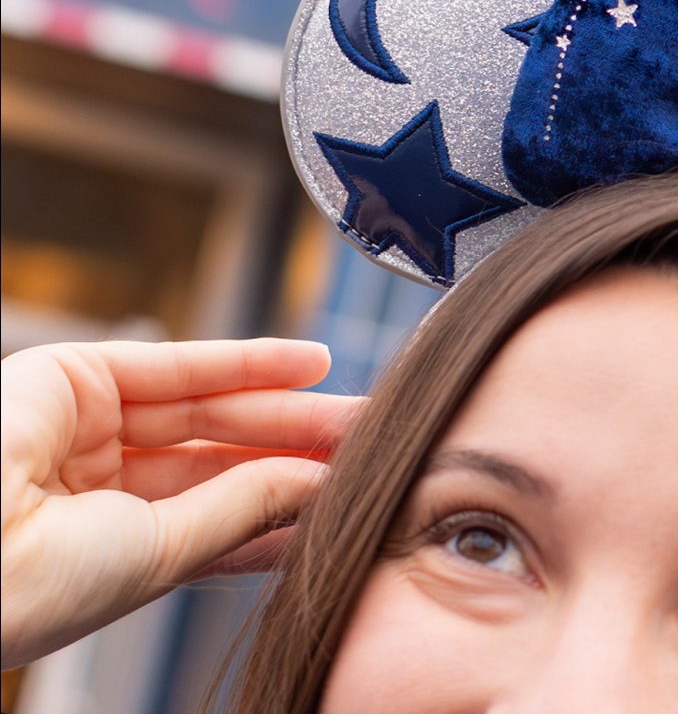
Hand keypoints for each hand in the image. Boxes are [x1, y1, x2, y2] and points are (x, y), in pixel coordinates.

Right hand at [1, 339, 358, 668]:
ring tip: (360, 409)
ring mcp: (85, 433)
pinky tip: (310, 366)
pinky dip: (246, 360)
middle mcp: (100, 489)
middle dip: (302, 446)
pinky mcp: (68, 379)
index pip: (225, 517)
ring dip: (289, 404)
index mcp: (115, 548)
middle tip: (377, 440)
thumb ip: (241, 506)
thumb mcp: (162, 551)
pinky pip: (176, 364)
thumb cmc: (30, 584)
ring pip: (210, 409)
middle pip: (226, 456)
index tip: (357, 492)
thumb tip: (317, 481)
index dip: (292, 500)